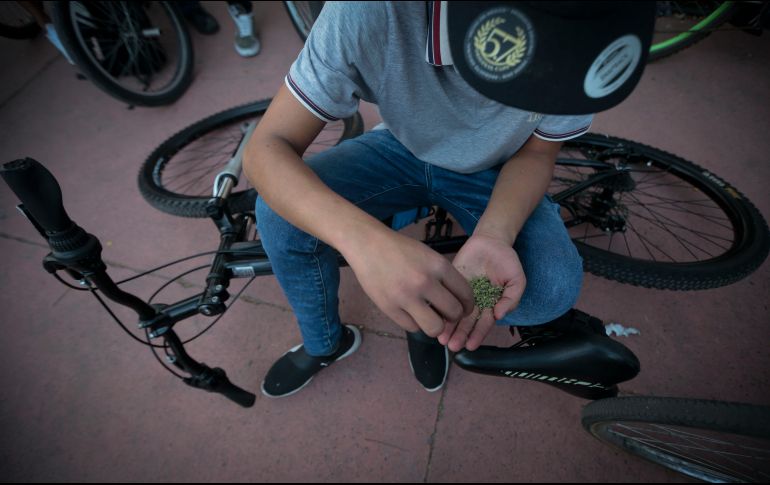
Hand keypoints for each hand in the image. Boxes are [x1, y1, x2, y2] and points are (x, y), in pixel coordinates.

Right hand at [345, 230, 474, 336]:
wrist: (367, 245)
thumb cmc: (399, 249)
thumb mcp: (428, 255)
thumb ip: (442, 276)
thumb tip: (456, 300)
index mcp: (438, 266)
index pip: (465, 293)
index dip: (468, 305)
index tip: (464, 309)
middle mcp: (425, 282)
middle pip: (454, 313)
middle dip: (453, 317)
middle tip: (446, 315)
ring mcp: (406, 297)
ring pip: (434, 327)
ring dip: (435, 325)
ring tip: (429, 317)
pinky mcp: (389, 308)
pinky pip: (412, 327)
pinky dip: (414, 323)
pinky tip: (410, 313)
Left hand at [438, 233, 525, 350]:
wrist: (491, 239)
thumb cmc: (507, 260)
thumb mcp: (517, 279)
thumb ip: (511, 298)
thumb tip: (499, 315)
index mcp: (491, 304)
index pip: (484, 323)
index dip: (478, 335)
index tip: (471, 346)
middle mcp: (476, 301)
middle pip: (467, 322)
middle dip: (460, 335)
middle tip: (452, 346)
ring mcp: (462, 292)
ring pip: (454, 312)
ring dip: (448, 327)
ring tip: (442, 338)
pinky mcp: (452, 281)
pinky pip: (445, 296)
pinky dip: (440, 307)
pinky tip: (435, 317)